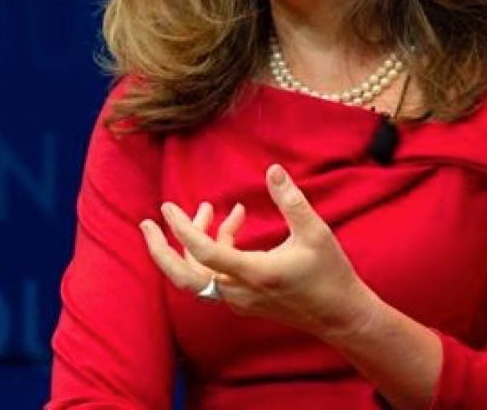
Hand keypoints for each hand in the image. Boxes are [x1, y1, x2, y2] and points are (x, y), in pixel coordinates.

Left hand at [138, 163, 382, 341]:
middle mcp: (240, 291)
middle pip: (184, 278)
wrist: (341, 316)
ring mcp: (239, 299)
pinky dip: (215, 248)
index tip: (166, 208)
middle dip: (160, 251)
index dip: (182, 230)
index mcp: (254, 274)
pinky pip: (215, 275)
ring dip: (195, 242)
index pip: (204, 254)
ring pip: (199, 275)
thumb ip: (291, 200)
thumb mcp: (315, 232)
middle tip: (146, 223)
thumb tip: (272, 170)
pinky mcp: (244, 300)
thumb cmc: (330, 274)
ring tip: (209, 208)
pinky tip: (234, 221)